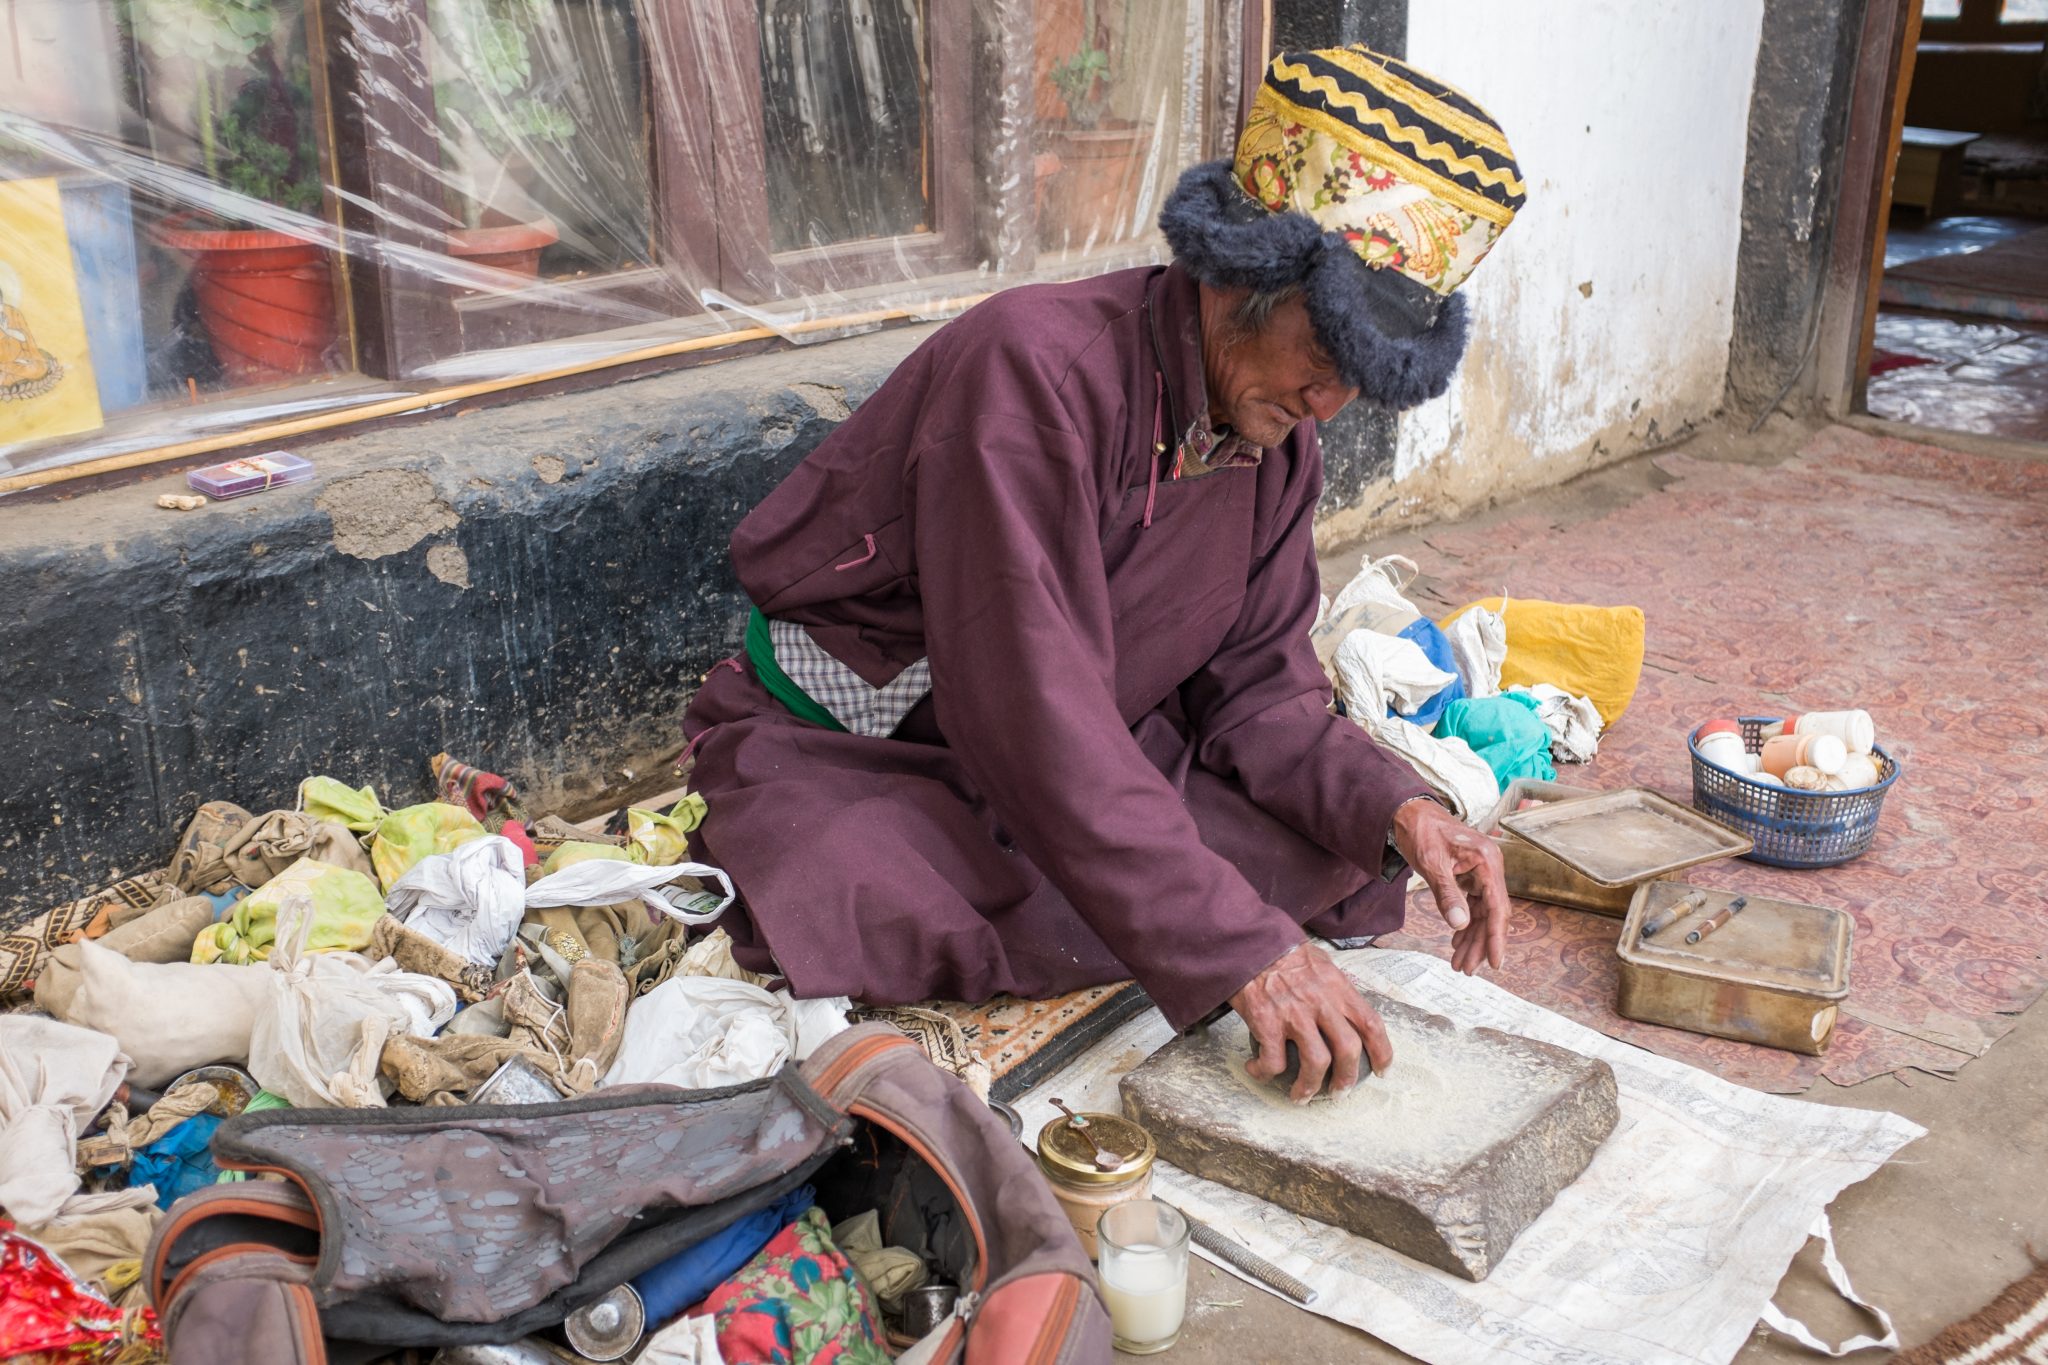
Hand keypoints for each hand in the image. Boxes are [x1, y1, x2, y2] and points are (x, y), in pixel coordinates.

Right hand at [1228, 942, 1390, 1102]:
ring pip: (1315, 1063)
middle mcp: (1321, 1002)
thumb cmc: (1282, 952)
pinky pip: (1272, 1061)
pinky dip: (1265, 1073)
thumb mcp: (1320, 963)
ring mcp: (1294, 1014)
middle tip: (1339, 1093)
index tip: (1382, 1070)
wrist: (1247, 943)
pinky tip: (1258, 1070)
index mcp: (1338, 987)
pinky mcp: (1266, 1022)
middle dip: (1347, 1079)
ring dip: (1309, 1087)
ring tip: (1301, 1096)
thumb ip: (1336, 989)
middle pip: (1348, 1050)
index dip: (1382, 1052)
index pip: (1371, 1024)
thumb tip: (1346, 1012)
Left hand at [1392, 796, 1509, 974]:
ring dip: (1471, 939)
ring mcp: (1482, 872)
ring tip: (1459, 963)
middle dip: (1479, 944)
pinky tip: (1457, 942)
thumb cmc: (1421, 832)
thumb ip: (1446, 894)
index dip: (1496, 937)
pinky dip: (1464, 925)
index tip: (1494, 963)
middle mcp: (1490, 867)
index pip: (1497, 907)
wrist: (1410, 813)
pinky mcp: (1471, 876)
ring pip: (1481, 913)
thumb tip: (1459, 925)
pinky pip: (1473, 906)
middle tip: (1465, 969)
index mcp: (1487, 861)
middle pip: (1490, 914)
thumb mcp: (1431, 863)